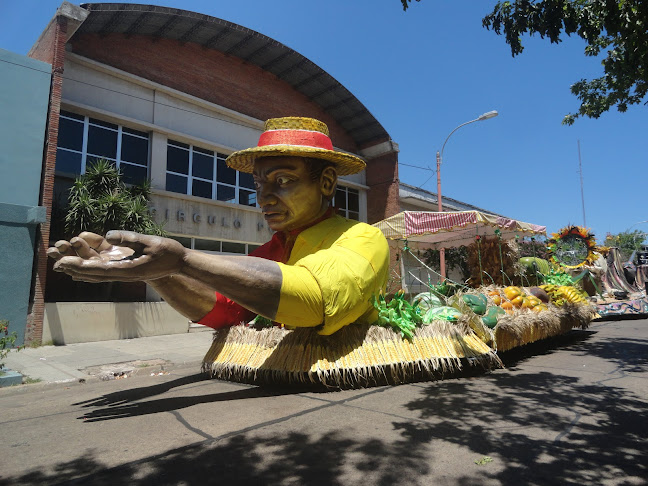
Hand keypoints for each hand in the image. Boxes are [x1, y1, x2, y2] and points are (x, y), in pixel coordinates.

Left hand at [48, 231, 186, 281]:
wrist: (179, 262)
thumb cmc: (168, 252)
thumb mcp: (151, 243)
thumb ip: (130, 239)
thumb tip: (108, 235)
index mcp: (128, 269)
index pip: (99, 269)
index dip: (80, 265)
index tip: (64, 262)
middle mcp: (122, 272)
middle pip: (93, 272)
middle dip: (73, 266)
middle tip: (55, 260)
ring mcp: (123, 269)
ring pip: (95, 269)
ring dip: (78, 264)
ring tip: (59, 258)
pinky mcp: (125, 265)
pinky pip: (103, 266)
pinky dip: (89, 263)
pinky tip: (78, 260)